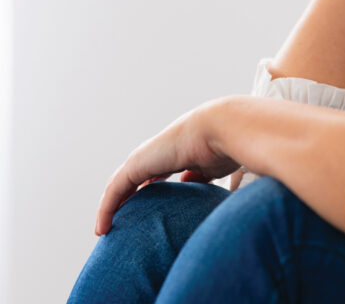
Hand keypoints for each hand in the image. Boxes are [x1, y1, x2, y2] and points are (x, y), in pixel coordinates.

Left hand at [94, 97, 240, 235]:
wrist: (220, 129)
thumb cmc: (228, 147)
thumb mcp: (215, 168)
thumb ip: (203, 178)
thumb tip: (195, 188)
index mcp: (180, 153)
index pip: (160, 172)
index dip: (153, 189)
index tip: (152, 210)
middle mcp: (162, 153)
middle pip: (139, 178)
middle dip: (131, 197)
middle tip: (125, 222)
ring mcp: (148, 157)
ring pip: (123, 185)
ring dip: (114, 205)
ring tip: (106, 228)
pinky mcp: (136, 164)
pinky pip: (115, 190)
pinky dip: (107, 208)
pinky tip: (103, 228)